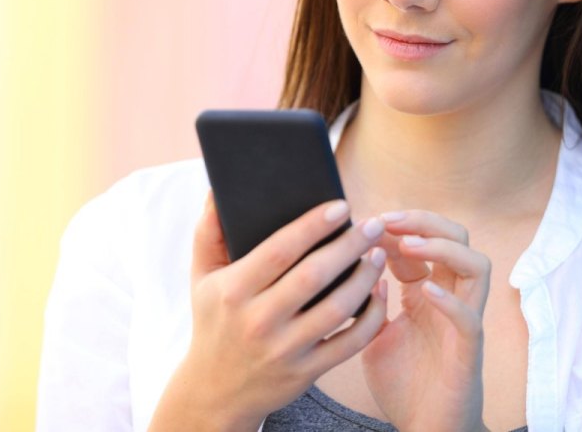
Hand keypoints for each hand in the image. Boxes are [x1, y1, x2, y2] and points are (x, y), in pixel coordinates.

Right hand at [151, 192, 389, 431]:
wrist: (215, 392)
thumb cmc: (214, 322)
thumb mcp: (202, 278)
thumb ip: (210, 231)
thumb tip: (219, 189)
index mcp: (234, 290)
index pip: (279, 250)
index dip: (313, 225)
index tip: (341, 205)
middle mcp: (258, 320)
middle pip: (314, 275)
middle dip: (350, 245)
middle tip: (373, 224)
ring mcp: (284, 349)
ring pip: (338, 308)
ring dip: (365, 278)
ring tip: (378, 253)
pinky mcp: (306, 372)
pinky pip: (349, 343)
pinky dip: (371, 317)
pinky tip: (379, 292)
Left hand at [361, 210, 491, 431]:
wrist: (423, 430)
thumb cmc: (403, 384)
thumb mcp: (373, 333)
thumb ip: (367, 303)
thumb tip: (346, 267)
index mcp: (427, 292)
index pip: (422, 241)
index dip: (396, 226)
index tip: (365, 221)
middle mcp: (450, 299)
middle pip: (458, 238)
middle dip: (424, 221)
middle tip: (388, 220)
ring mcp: (462, 322)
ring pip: (477, 266)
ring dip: (442, 248)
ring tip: (408, 245)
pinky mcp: (467, 353)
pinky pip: (470, 319)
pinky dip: (451, 301)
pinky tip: (424, 290)